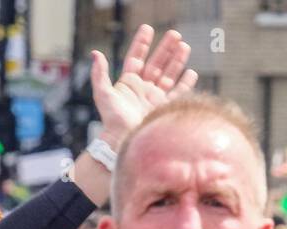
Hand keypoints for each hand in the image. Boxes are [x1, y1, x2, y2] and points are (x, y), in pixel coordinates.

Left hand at [90, 25, 196, 149]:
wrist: (123, 141)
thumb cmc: (111, 120)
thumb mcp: (102, 94)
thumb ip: (99, 74)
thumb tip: (95, 53)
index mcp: (128, 83)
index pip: (136, 58)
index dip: (141, 43)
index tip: (147, 28)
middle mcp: (142, 88)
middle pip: (156, 63)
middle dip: (165, 48)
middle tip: (175, 33)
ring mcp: (154, 98)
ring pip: (168, 74)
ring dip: (177, 60)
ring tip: (184, 46)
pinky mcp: (163, 108)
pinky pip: (177, 93)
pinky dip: (185, 83)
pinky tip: (191, 72)